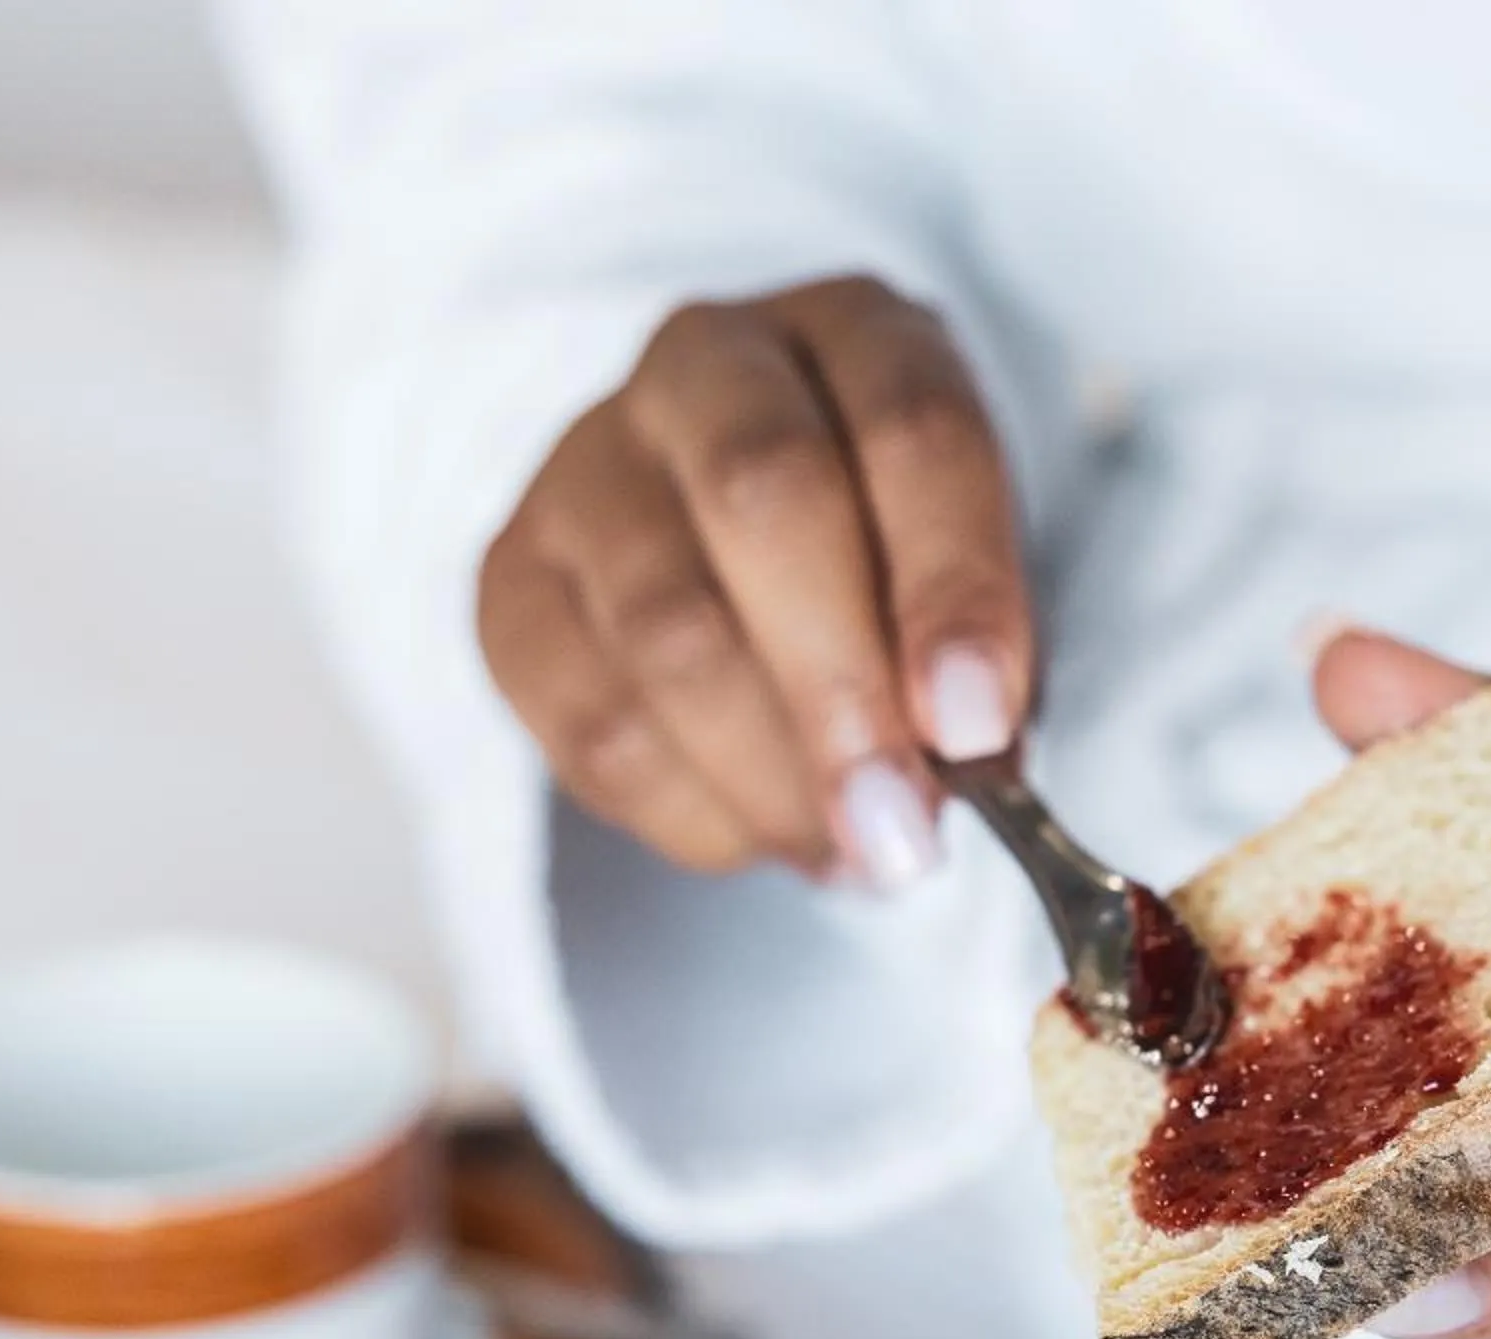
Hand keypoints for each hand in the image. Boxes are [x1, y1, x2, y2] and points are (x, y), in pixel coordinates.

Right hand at [477, 276, 1030, 885]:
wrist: (723, 540)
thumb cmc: (888, 556)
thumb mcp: (968, 561)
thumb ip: (976, 638)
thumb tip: (965, 756)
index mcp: (854, 333)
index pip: (910, 429)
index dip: (950, 585)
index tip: (979, 729)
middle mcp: (706, 368)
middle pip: (762, 502)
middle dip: (841, 690)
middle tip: (900, 829)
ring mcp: (587, 467)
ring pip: (665, 628)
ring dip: (768, 776)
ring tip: (847, 854)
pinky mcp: (511, 583)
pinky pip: (589, 721)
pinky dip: (690, 811)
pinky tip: (761, 837)